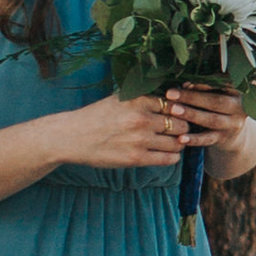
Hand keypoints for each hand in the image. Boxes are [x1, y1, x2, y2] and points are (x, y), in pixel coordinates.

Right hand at [61, 92, 186, 171]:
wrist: (73, 136)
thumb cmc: (97, 116)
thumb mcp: (119, 98)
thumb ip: (143, 97)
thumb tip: (172, 99)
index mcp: (138, 100)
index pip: (174, 104)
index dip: (180, 110)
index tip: (179, 114)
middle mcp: (141, 119)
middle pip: (180, 124)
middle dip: (182, 127)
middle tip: (179, 130)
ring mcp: (140, 140)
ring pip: (176, 142)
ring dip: (178, 143)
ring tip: (173, 142)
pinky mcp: (136, 158)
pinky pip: (168, 159)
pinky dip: (173, 156)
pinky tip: (168, 153)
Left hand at [167, 84, 248, 150]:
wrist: (231, 132)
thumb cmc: (218, 106)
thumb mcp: (215, 94)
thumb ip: (202, 88)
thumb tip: (186, 85)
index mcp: (237, 91)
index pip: (221, 84)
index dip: (203, 83)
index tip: (184, 82)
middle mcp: (238, 107)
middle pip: (216, 101)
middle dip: (192, 97)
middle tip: (170, 94)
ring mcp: (232, 124)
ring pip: (211, 120)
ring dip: (191, 114)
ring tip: (172, 110)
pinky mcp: (224, 139)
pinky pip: (207, 139)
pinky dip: (194, 139)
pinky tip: (180, 138)